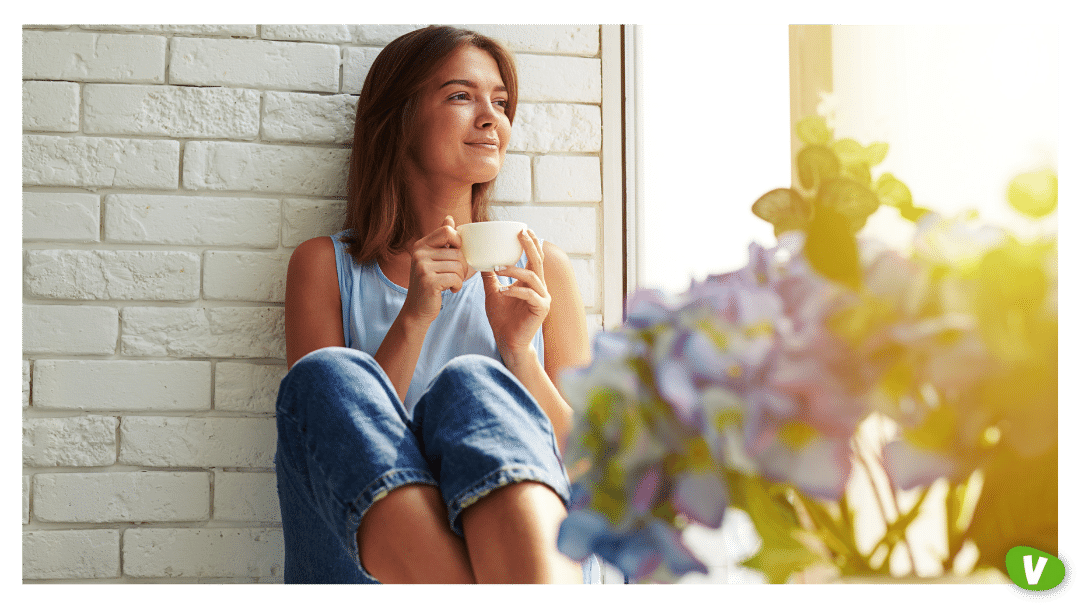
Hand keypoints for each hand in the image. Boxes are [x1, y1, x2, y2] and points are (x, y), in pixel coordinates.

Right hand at [400, 216, 467, 325]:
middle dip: (462, 266)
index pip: (447, 231)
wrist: (417, 309)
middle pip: (457, 251)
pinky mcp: (428, 281)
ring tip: (451, 283)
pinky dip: (457, 286)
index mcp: (421, 245)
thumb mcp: (433, 259)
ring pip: (458, 265)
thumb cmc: (430, 283)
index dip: (458, 242)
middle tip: (455, 276)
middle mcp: (419, 253)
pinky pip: (455, 278)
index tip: (455, 256)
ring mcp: (422, 267)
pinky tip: (450, 289)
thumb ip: (441, 240)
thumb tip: (449, 218)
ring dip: (460, 278)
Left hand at [481, 229, 550, 364]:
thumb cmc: (502, 319)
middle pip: (538, 261)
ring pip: (531, 276)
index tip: (523, 229)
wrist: (507, 342)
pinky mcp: (541, 309)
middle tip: (521, 233)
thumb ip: (490, 277)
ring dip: (514, 270)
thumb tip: (481, 260)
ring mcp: (542, 298)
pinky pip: (529, 294)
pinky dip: (515, 290)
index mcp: (531, 282)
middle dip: (530, 245)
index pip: (533, 258)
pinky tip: (503, 290)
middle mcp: (540, 288)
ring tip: (497, 268)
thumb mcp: (493, 293)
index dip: (531, 243)